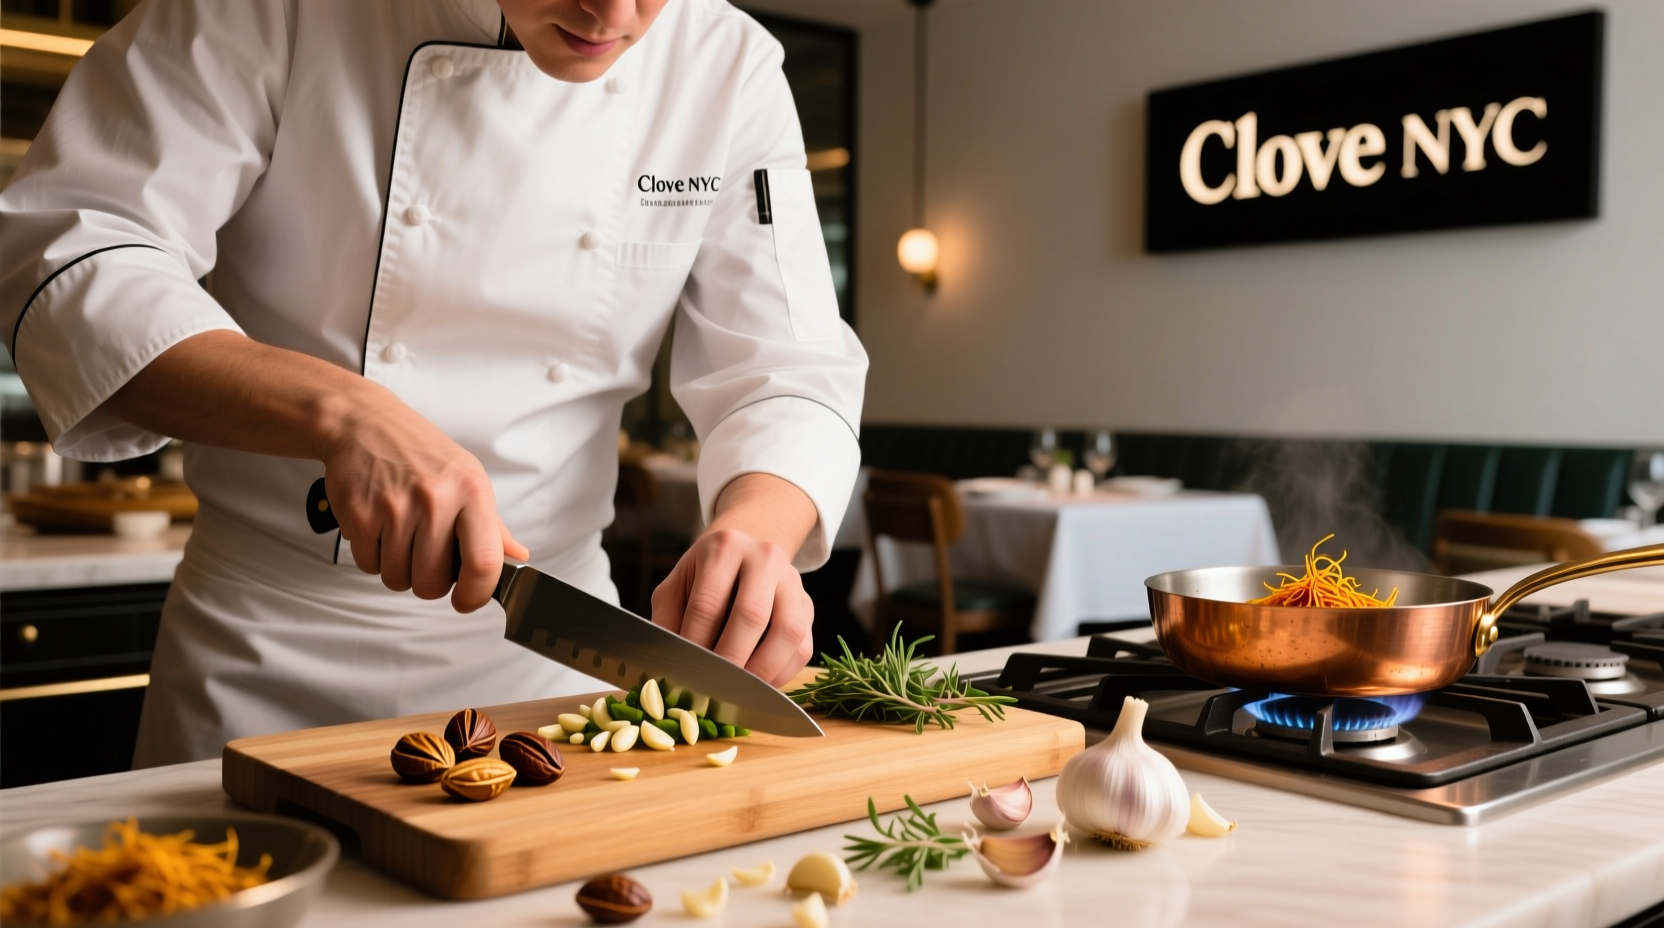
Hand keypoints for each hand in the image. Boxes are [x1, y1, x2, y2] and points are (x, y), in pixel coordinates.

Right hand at [320, 389, 528, 611]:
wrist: (364, 423)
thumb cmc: (419, 452)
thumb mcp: (467, 478)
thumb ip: (492, 526)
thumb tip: (517, 558)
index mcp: (471, 491)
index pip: (484, 562)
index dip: (477, 593)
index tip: (467, 600)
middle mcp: (435, 499)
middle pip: (433, 583)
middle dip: (429, 581)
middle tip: (426, 555)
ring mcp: (395, 508)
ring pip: (398, 579)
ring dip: (399, 568)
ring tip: (402, 535)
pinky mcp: (360, 516)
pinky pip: (369, 566)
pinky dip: (374, 556)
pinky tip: (381, 528)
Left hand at [650, 474, 818, 686]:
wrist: (745, 553)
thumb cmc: (705, 576)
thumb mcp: (677, 586)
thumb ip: (668, 620)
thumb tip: (669, 661)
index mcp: (724, 548)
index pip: (708, 603)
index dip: (696, 643)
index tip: (686, 670)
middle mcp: (764, 558)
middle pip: (751, 615)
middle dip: (730, 658)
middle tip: (712, 686)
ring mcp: (792, 582)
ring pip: (787, 631)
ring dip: (762, 669)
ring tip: (740, 689)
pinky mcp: (808, 606)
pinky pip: (803, 647)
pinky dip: (782, 673)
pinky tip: (760, 683)